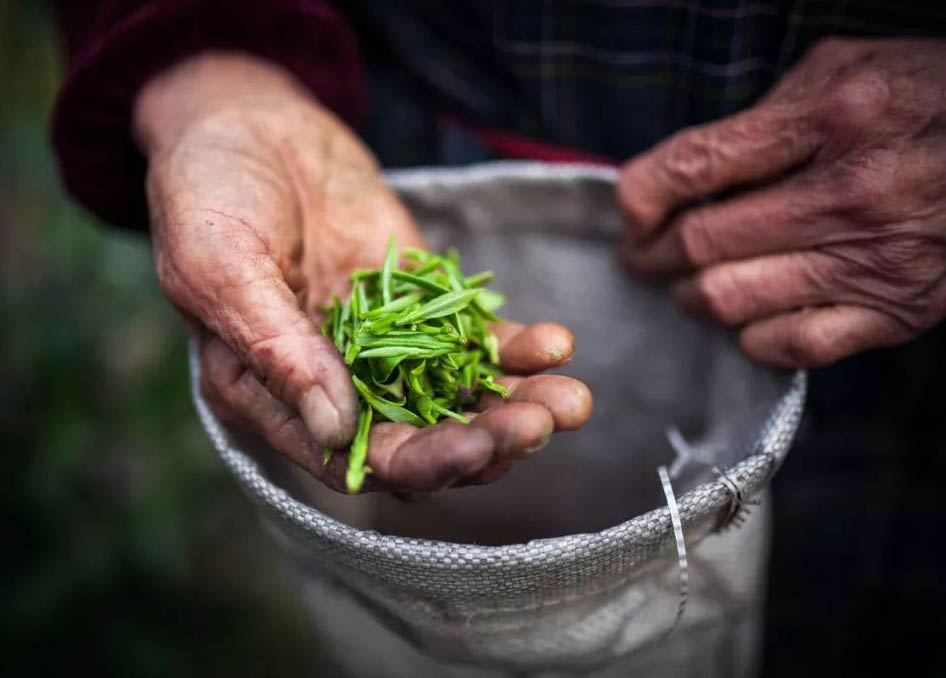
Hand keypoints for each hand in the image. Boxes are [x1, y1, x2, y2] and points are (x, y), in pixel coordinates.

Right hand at [135, 54, 590, 493]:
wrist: (247, 122)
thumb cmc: (207, 193)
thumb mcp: (220, 266)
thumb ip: (276, 350)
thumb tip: (338, 430)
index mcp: (274, 396)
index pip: (355, 458)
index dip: (418, 462)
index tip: (475, 448)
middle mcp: (334, 385)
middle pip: (421, 439)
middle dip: (484, 440)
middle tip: (538, 425)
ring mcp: (385, 346)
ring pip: (459, 397)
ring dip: (516, 404)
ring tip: (572, 399)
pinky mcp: (421, 303)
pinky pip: (473, 337)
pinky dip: (514, 348)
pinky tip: (555, 345)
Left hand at [618, 38, 945, 367]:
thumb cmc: (934, 101)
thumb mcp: (850, 70)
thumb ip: (770, 113)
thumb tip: (692, 167)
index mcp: (833, 116)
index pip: (695, 165)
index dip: (640, 196)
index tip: (629, 210)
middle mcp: (848, 193)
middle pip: (701, 242)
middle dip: (650, 254)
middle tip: (641, 255)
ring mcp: (872, 260)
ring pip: (730, 299)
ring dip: (690, 296)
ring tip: (685, 284)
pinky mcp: (895, 312)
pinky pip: (788, 344)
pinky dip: (748, 335)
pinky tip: (745, 315)